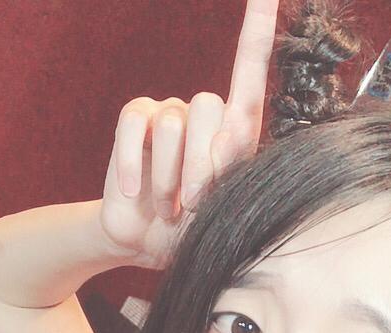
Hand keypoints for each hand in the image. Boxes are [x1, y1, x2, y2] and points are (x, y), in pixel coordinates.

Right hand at [99, 0, 280, 270]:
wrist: (148, 246)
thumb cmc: (195, 230)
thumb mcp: (222, 209)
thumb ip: (230, 171)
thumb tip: (225, 137)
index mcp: (237, 130)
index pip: (251, 71)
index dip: (258, 28)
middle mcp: (205, 115)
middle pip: (210, 108)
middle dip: (201, 166)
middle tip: (192, 206)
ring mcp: (169, 115)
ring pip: (174, 123)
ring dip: (170, 177)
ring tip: (169, 208)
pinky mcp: (137, 123)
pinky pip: (136, 125)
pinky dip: (133, 163)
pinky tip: (132, 192)